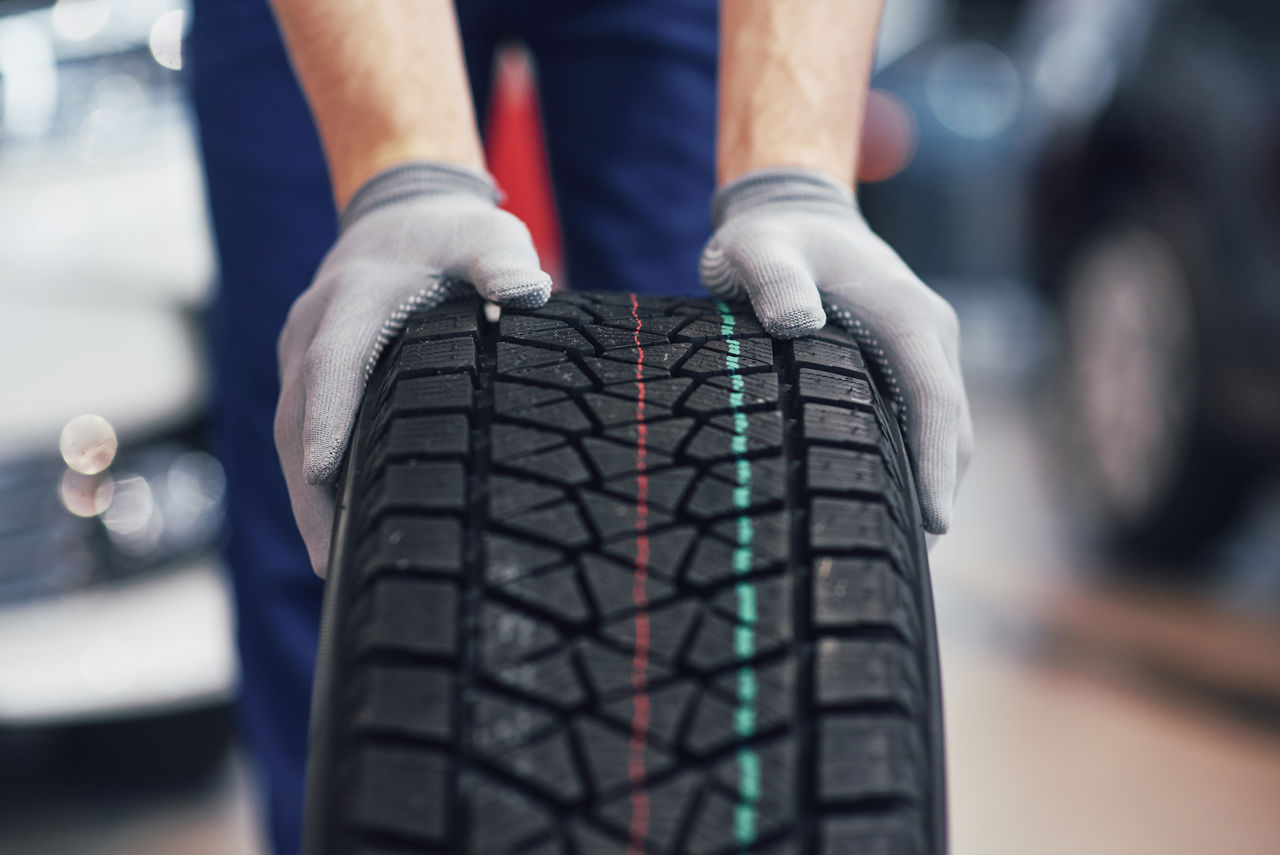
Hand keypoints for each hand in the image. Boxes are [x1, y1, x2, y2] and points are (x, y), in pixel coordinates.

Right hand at [275, 163, 551, 573]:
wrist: (402, 217)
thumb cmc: (454, 238)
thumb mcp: (488, 236)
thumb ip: (503, 260)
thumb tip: (526, 290)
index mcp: (354, 298)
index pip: (333, 361)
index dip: (329, 418)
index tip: (325, 474)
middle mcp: (313, 326)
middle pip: (298, 415)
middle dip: (308, 488)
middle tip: (329, 560)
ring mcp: (301, 350)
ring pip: (291, 430)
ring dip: (304, 495)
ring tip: (329, 564)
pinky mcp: (305, 371)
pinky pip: (299, 429)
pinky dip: (310, 477)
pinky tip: (335, 526)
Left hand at [699, 167, 971, 533]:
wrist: (795, 211)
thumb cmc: (772, 236)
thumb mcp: (758, 248)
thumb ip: (772, 279)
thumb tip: (796, 326)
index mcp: (907, 314)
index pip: (936, 401)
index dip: (937, 466)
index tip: (936, 525)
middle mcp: (930, 334)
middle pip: (951, 428)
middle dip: (939, 492)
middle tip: (906, 562)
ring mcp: (924, 349)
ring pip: (944, 430)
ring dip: (932, 483)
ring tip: (898, 550)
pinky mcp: (908, 361)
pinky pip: (925, 420)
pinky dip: (918, 463)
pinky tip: (887, 504)